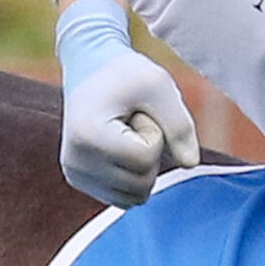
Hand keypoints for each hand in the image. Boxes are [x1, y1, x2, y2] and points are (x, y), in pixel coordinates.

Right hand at [54, 0, 199, 205]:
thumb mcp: (159, 85)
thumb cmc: (126, 73)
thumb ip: (180, 125)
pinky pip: (124, 198)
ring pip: (135, 196)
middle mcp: (74, 162)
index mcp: (87, 135)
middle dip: (150, 150)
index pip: (145, 158)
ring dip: (142, 164)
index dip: (155, 132)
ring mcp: (74, 175)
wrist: (90, 67)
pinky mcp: (79, 181)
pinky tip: (119, 145)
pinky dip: (132, 175)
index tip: (138, 111)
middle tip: (132, 121)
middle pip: (142, 182)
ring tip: (125, 132)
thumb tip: (190, 164)